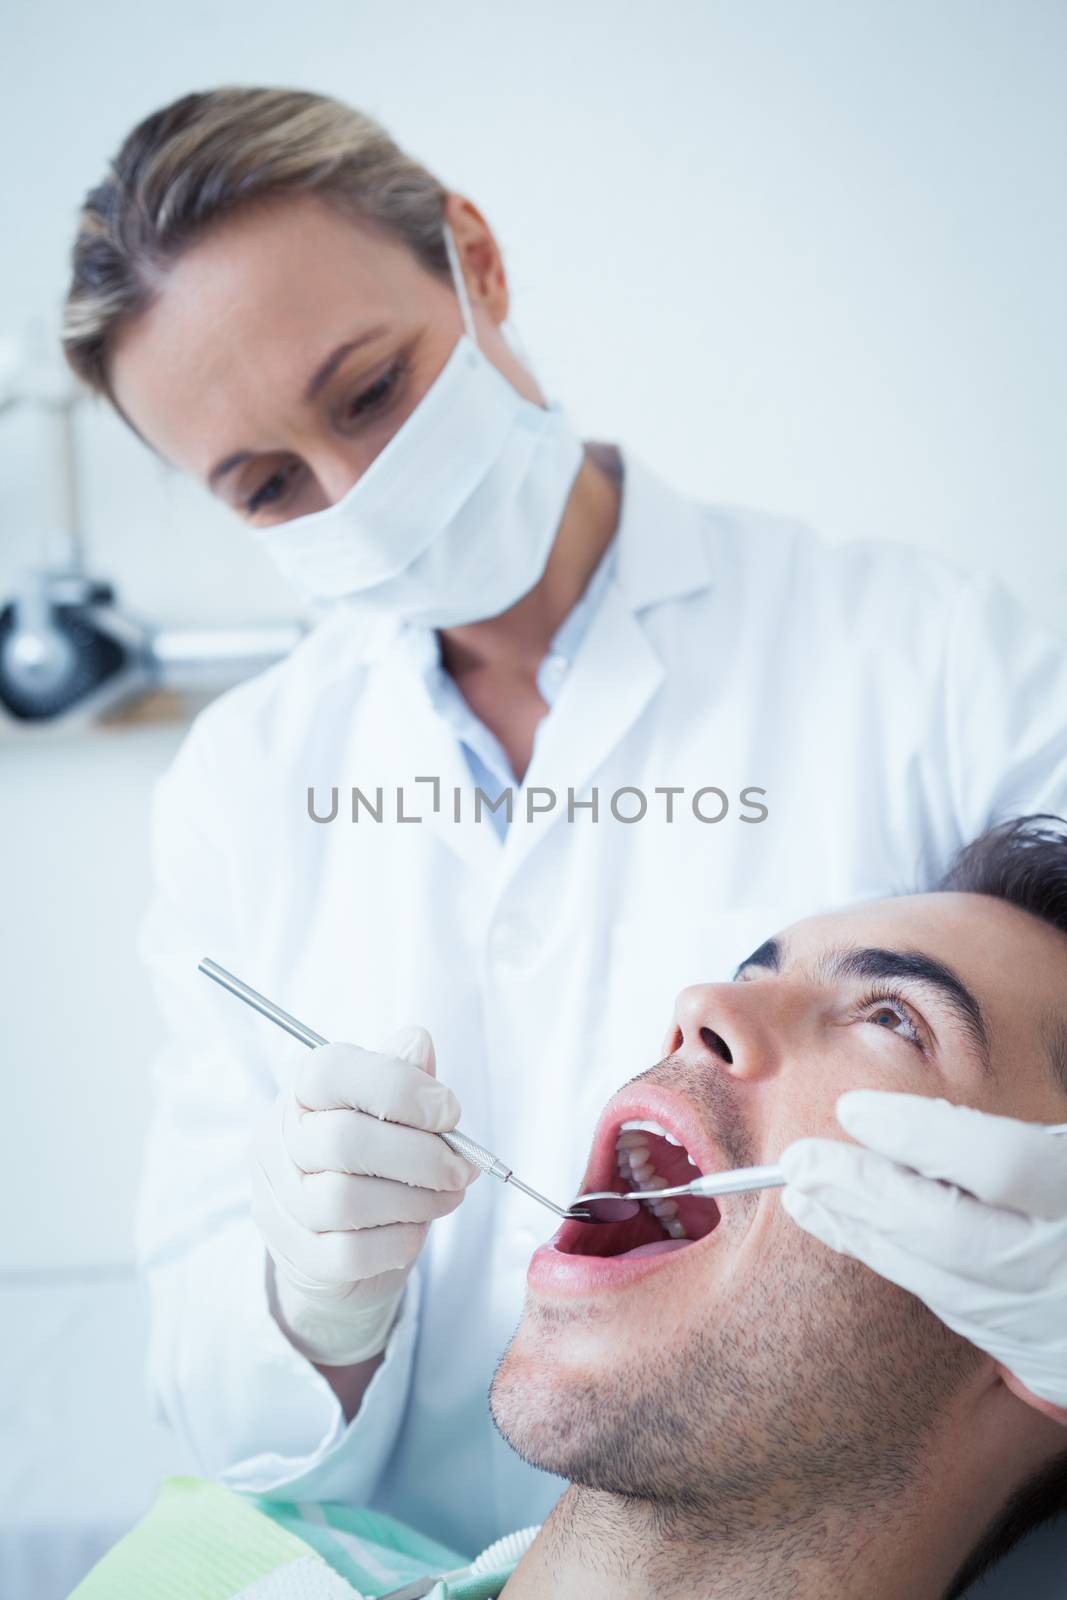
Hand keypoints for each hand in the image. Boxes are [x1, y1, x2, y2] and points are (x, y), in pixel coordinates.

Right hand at [251, 1027, 477, 1365]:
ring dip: (416, 1200)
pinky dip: (399, 1241)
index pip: (333, 1071)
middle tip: (462, 1166)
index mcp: (302, 1092)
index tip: (449, 1111)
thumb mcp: (388, 1110)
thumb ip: (404, 1075)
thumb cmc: (371, 1162)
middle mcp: (279, 1142)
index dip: (400, 1087)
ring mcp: (281, 1203)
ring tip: (447, 1195)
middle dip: (421, 1155)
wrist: (337, 1246)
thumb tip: (418, 1044)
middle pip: (345, 1140)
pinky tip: (416, 1228)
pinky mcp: (297, 1256)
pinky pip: (352, 1252)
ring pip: (347, 1200)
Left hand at [779, 1090, 1066, 1421]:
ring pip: (943, 1279)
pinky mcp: (1043, 1360)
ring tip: (804, 1195)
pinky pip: (956, 1307)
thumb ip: (1022, 1138)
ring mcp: (1054, 1320)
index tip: (854, 1109)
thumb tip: (924, 1114)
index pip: (997, 1163)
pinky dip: (896, 1266)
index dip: (921, 1134)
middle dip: (866, 1195)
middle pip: (951, 1233)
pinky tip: (850, 1233)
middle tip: (801, 1161)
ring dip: (863, 1236)